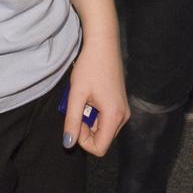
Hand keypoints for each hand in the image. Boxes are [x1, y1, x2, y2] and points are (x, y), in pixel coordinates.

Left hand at [63, 35, 127, 156]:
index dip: (83, 140)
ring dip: (89, 121)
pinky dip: (95, 114)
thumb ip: (72, 122)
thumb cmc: (89, 67)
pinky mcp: (121, 104)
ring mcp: (123, 109)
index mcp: (114, 115)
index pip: (99, 148)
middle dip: (86, 130)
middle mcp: (123, 116)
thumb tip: (68, 144)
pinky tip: (90, 97)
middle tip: (79, 107)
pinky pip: (106, 120)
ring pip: (103, 130)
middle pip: (102, 140)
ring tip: (84, 100)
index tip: (76, 119)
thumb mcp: (76, 95)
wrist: (103, 44)